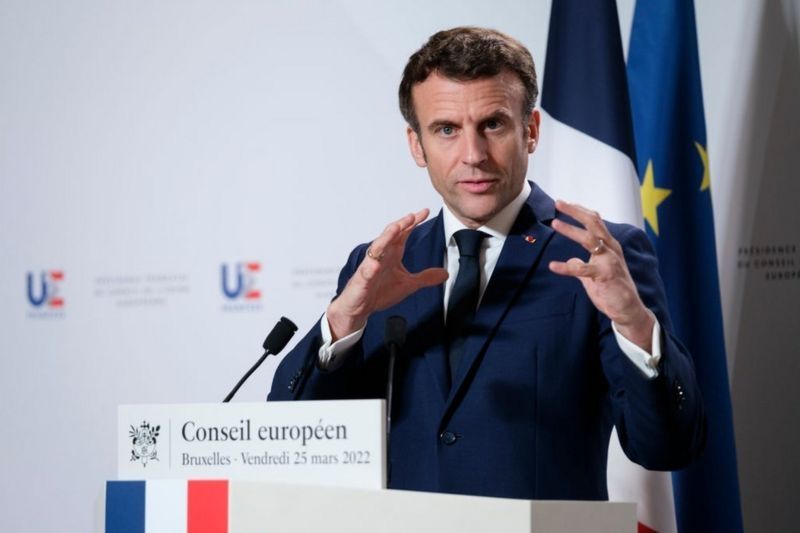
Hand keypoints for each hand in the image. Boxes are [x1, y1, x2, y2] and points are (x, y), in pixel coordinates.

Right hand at [327, 209, 448, 340]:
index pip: (403, 234)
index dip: (413, 223)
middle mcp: (381, 256)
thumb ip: (425, 278)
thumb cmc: (379, 292)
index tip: (425, 212)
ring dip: (386, 237)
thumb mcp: (408, 285)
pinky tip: (375, 266)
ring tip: (395, 228)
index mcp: (392, 255)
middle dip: (401, 225)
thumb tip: (444, 274)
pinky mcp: (362, 280)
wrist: (360, 308)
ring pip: (377, 248)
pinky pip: (366, 272)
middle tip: (412, 216)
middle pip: (390, 236)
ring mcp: (370, 267)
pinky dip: (370, 268)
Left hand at [548, 200, 653, 351]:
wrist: (627, 309)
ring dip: (570, 230)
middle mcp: (611, 249)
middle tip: (558, 202)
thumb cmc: (612, 289)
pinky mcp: (604, 275)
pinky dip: (566, 267)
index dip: (580, 211)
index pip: (595, 221)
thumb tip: (571, 260)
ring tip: (555, 223)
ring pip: (589, 239)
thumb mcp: (594, 274)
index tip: (565, 203)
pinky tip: (553, 266)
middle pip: (594, 222)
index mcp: (609, 245)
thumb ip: (582, 265)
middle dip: (575, 211)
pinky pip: (582, 269)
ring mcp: (609, 261)